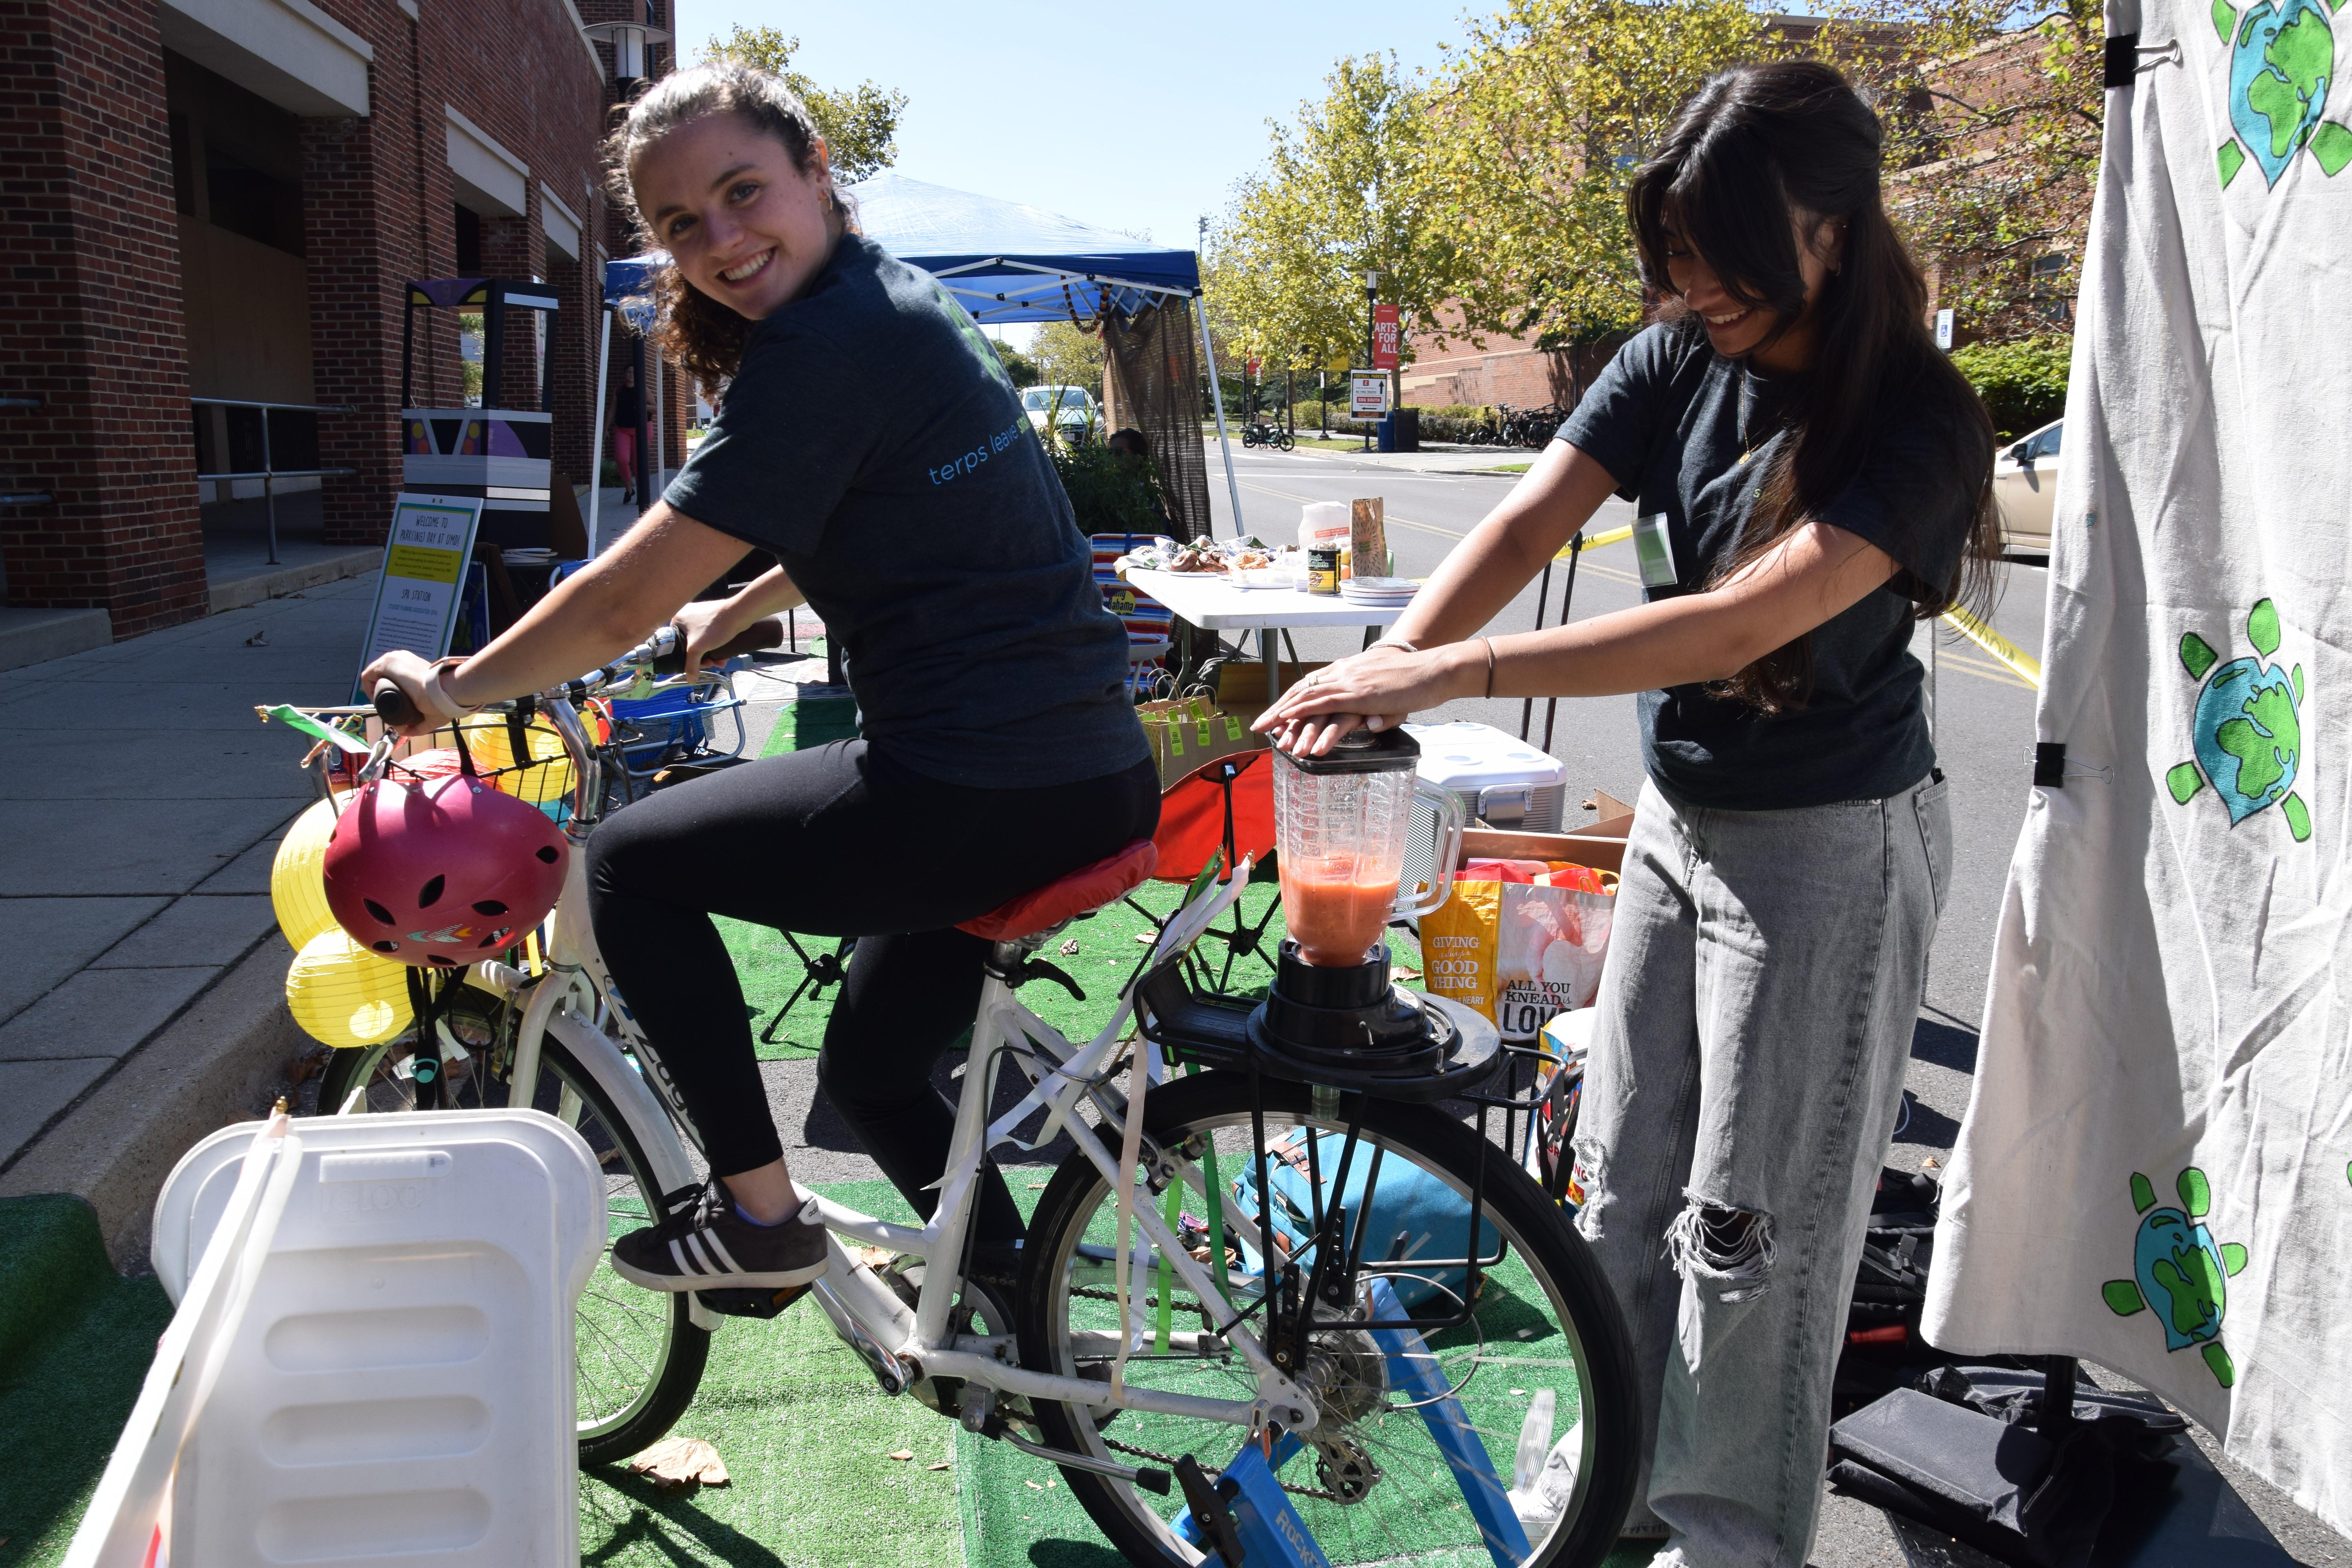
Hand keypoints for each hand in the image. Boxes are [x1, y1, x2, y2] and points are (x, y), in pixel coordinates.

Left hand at [359, 649, 466, 737]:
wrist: (444, 692)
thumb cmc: (443, 700)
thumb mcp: (430, 714)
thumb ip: (419, 725)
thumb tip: (403, 731)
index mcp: (414, 666)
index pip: (395, 677)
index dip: (390, 691)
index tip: (394, 706)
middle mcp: (403, 659)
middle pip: (383, 675)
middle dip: (381, 691)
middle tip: (387, 706)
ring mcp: (394, 659)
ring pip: (376, 675)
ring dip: (374, 689)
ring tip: (380, 703)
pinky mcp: (387, 663)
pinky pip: (368, 675)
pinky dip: (368, 687)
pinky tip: (374, 698)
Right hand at [674, 597, 748, 670]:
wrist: (738, 614)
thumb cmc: (714, 628)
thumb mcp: (697, 649)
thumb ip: (691, 665)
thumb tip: (690, 680)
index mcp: (677, 619)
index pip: (675, 644)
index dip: (685, 657)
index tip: (697, 663)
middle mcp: (687, 615)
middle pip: (690, 644)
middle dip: (702, 658)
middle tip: (711, 663)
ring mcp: (701, 615)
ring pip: (701, 642)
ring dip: (710, 655)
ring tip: (719, 662)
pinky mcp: (713, 617)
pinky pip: (710, 636)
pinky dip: (716, 647)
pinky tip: (723, 657)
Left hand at [1250, 644, 1471, 755]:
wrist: (1434, 669)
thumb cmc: (1414, 681)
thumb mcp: (1388, 696)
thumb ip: (1374, 709)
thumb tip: (1368, 725)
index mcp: (1347, 672)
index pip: (1310, 686)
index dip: (1290, 702)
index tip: (1274, 716)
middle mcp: (1343, 673)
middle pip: (1302, 691)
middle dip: (1278, 710)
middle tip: (1260, 726)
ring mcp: (1350, 682)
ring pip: (1309, 698)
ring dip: (1286, 716)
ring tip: (1270, 732)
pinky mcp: (1360, 694)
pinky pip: (1326, 703)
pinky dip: (1305, 712)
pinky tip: (1291, 723)